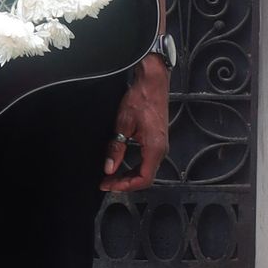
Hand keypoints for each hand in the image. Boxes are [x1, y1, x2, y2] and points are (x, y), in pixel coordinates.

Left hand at [101, 56, 169, 191]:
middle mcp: (161, 149)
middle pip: (145, 177)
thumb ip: (116, 148)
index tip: (109, 185)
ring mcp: (160, 145)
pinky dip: (135, 167)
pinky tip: (122, 165)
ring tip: (111, 176)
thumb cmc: (141, 98)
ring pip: (146, 170)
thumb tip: (109, 168)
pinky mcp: (157, 140)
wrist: (153, 82)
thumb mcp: (123, 123)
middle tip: (106, 182)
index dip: (125, 186)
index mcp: (155, 148)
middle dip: (125, 183)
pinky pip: (147, 161)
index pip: (143, 179)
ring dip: (129, 175)